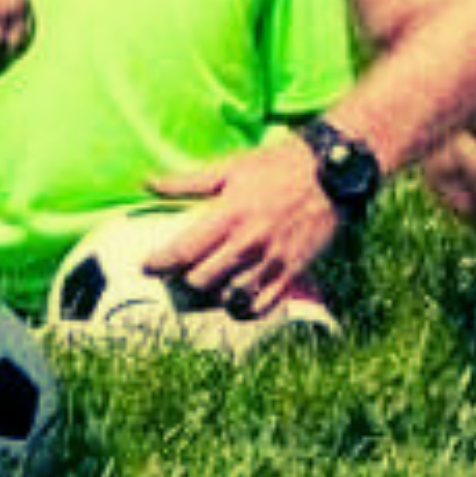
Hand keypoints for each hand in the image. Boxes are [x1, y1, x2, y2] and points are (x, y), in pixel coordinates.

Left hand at [144, 138, 338, 314]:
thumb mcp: (229, 167)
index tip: (147, 266)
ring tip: (205, 287)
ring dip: (211, 296)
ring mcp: (271, 260)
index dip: (159, 263)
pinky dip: (243, 311)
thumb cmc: (276, 165)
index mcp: (228, 214)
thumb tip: (148, 183)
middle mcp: (247, 242)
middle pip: (200, 280)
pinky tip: (234, 303)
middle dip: (182, 280)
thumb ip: (187, 181)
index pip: (182, 251)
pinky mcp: (292, 272)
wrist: (328, 171)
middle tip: (177, 275)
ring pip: (228, 297)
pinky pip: (261, 306)